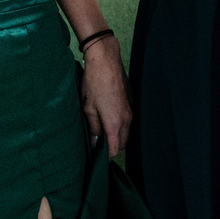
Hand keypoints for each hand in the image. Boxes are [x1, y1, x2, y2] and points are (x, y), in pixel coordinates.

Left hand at [80, 37, 130, 157]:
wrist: (106, 61)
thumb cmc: (94, 84)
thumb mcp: (88, 108)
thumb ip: (94, 127)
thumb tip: (95, 141)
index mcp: (115, 124)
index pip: (114, 149)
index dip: (106, 156)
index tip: (98, 158)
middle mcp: (127, 119)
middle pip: (122, 142)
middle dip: (112, 146)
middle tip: (98, 144)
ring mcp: (130, 109)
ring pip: (126, 130)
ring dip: (116, 134)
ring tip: (101, 130)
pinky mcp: (131, 100)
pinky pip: (127, 118)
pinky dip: (120, 122)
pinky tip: (108, 115)